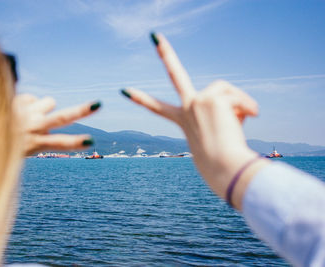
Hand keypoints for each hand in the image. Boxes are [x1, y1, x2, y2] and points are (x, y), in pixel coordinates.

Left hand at [13, 94, 100, 155]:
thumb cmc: (1, 144)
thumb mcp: (20, 149)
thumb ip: (36, 133)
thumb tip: (49, 105)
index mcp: (34, 143)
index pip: (59, 144)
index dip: (76, 142)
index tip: (90, 141)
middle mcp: (32, 126)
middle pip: (62, 117)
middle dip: (82, 111)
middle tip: (98, 104)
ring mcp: (24, 111)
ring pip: (50, 101)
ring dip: (45, 107)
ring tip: (32, 114)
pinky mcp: (17, 99)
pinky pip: (33, 97)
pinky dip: (29, 103)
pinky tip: (17, 109)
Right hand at [122, 33, 267, 208]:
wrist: (224, 168)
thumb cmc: (222, 159)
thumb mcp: (219, 135)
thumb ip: (228, 115)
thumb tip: (247, 107)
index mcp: (182, 120)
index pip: (157, 107)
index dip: (141, 98)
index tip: (125, 91)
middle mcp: (186, 108)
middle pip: (175, 74)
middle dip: (164, 53)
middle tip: (154, 36)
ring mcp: (197, 101)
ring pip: (225, 90)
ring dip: (240, 103)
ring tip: (245, 121)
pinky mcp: (211, 98)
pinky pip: (237, 97)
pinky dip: (248, 107)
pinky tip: (251, 119)